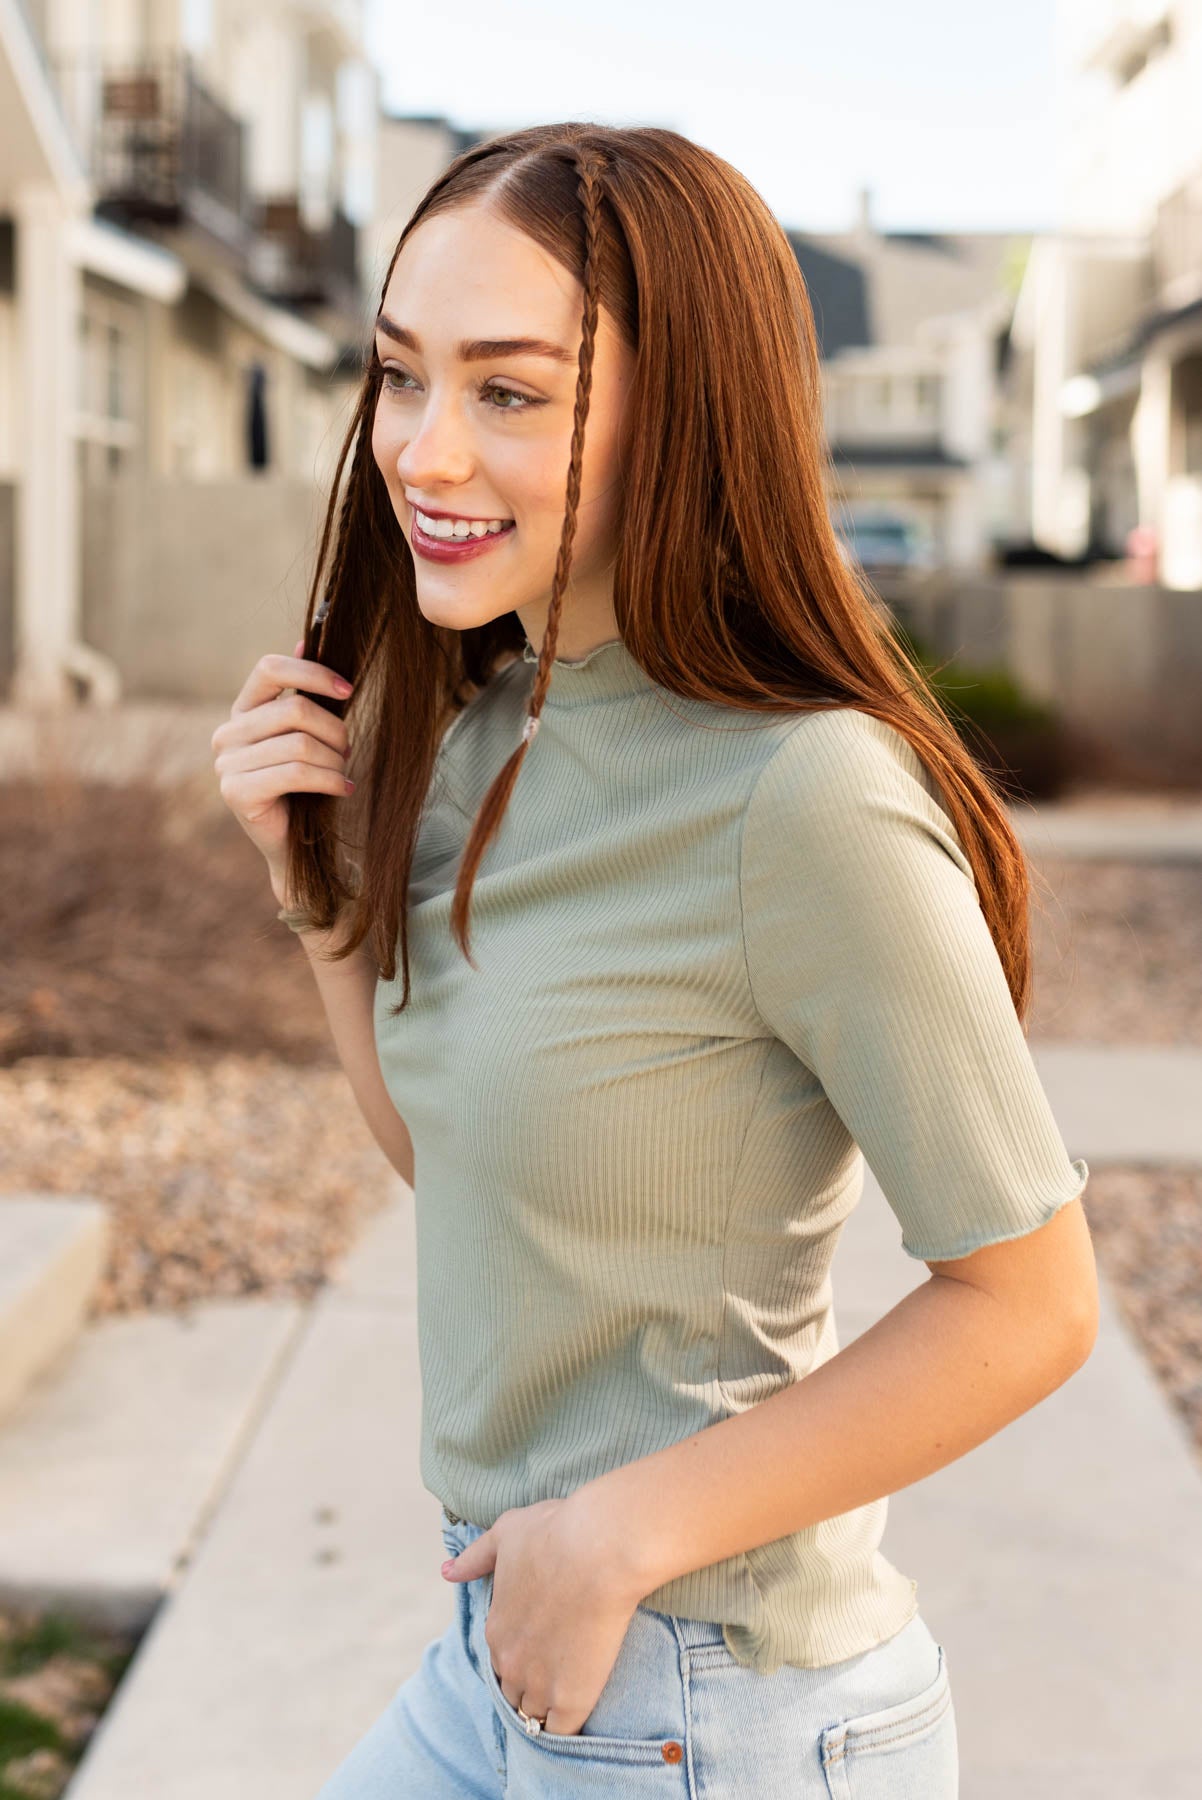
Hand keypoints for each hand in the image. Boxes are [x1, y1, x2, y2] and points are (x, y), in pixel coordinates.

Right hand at [211, 638, 354, 902]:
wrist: (297, 844)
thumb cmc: (306, 786)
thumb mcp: (309, 734)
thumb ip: (304, 693)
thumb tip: (304, 640)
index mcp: (243, 711)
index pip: (268, 668)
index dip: (311, 673)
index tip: (347, 690)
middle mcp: (227, 733)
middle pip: (293, 708)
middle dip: (334, 729)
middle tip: (349, 750)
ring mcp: (227, 764)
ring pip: (299, 743)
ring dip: (335, 759)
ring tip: (344, 773)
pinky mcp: (237, 792)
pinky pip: (295, 773)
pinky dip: (329, 779)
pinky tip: (344, 789)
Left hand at [442, 1496, 644, 1737]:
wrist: (598, 1549)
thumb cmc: (555, 1533)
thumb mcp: (506, 1534)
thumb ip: (475, 1558)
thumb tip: (446, 1571)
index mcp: (495, 1629)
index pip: (499, 1661)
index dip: (520, 1657)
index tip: (540, 1648)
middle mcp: (511, 1663)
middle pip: (514, 1692)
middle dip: (529, 1686)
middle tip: (555, 1673)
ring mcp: (539, 1685)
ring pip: (534, 1714)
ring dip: (546, 1709)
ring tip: (567, 1698)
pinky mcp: (571, 1699)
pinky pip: (561, 1732)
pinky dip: (565, 1730)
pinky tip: (577, 1717)